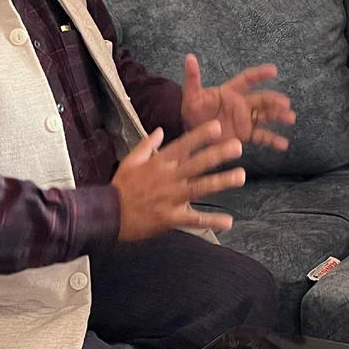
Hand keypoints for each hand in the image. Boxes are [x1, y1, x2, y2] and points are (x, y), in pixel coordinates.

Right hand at [111, 121, 245, 240]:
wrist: (109, 215)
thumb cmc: (121, 188)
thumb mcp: (130, 161)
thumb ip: (147, 145)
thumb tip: (159, 131)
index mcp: (159, 163)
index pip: (183, 145)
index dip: (200, 136)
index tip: (217, 127)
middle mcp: (168, 178)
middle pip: (197, 164)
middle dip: (218, 154)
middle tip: (238, 146)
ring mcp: (171, 198)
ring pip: (200, 188)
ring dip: (221, 182)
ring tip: (240, 176)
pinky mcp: (171, 218)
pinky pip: (194, 220)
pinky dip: (211, 221)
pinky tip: (228, 221)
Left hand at [178, 53, 295, 151]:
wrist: (192, 132)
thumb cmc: (192, 110)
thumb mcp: (191, 94)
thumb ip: (192, 78)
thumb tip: (189, 57)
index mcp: (230, 92)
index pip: (248, 79)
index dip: (260, 74)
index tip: (273, 70)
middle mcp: (241, 104)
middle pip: (261, 99)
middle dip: (274, 100)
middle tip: (286, 103)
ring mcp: (245, 120)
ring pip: (265, 116)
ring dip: (279, 116)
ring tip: (290, 117)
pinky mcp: (245, 134)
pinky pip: (261, 137)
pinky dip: (272, 140)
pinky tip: (283, 144)